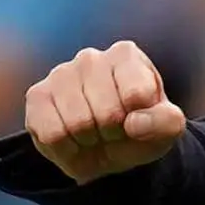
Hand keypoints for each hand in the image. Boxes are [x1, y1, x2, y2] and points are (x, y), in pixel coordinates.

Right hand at [24, 41, 188, 184]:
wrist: (108, 149)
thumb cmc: (140, 130)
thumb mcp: (167, 129)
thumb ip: (167, 122)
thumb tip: (133, 123)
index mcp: (126, 56)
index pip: (137, 94)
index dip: (140, 119)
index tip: (137, 118)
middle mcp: (91, 58)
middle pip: (106, 113)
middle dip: (114, 133)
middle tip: (113, 130)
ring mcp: (60, 74)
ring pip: (77, 123)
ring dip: (90, 140)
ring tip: (94, 133)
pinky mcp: (37, 96)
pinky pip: (52, 134)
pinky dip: (67, 148)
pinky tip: (73, 139)